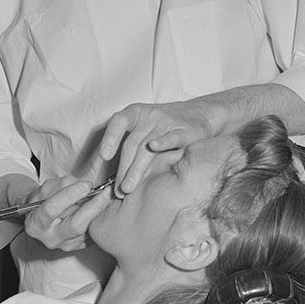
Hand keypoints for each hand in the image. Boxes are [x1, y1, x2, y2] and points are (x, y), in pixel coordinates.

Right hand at [22, 176, 112, 252]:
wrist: (43, 218)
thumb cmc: (44, 201)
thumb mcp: (46, 189)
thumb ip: (63, 185)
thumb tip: (85, 186)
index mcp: (36, 224)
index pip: (52, 209)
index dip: (70, 195)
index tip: (86, 185)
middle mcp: (50, 238)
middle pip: (75, 225)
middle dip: (93, 207)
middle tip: (105, 192)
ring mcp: (66, 245)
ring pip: (88, 230)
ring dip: (100, 212)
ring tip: (107, 197)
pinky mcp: (79, 246)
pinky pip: (93, 233)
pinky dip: (100, 219)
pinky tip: (105, 208)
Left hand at [98, 100, 214, 193]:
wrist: (200, 114)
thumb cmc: (164, 127)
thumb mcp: (143, 129)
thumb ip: (127, 148)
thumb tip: (108, 176)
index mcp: (136, 113)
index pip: (119, 121)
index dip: (110, 138)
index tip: (104, 156)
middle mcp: (150, 116)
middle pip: (132, 143)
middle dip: (123, 168)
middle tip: (117, 190)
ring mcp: (167, 122)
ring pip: (148, 147)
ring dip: (136, 169)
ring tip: (128, 188)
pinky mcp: (185, 131)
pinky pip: (172, 137)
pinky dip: (163, 142)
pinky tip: (154, 147)